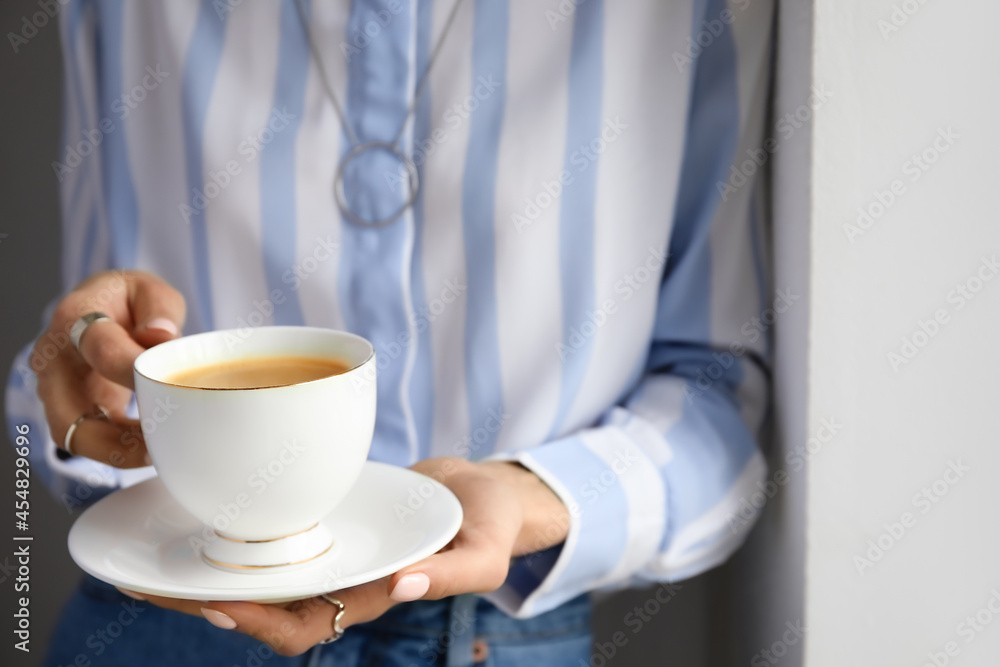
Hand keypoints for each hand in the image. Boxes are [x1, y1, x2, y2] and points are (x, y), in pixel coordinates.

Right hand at [31, 270, 185, 466]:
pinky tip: (151, 447)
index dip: (134, 372)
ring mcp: (55, 387)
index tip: (169, 387)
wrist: (103, 307)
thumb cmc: (130, 301)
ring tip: (159, 451)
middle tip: (159, 444)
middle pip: (68, 414)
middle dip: (115, 439)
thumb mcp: (152, 290)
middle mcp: (54, 357)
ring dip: (117, 451)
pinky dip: (118, 450)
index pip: (102, 350)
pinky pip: (86, 439)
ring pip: (74, 435)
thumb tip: (160, 336)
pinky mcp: (68, 407)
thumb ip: (160, 309)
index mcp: (75, 318)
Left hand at [127, 457, 570, 655]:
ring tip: (153, 556)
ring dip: (211, 567)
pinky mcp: (327, 511)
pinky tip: (209, 506)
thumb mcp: (484, 554)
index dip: (257, 624)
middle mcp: (341, 577)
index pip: (303, 626)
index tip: (215, 605)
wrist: (486, 490)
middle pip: (262, 603)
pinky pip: (277, 527)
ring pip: (261, 567)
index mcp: (370, 595)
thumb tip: (398, 585)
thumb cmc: (490, 525)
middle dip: (206, 601)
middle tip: (149, 584)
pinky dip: (242, 525)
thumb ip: (449, 575)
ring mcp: (331, 545)